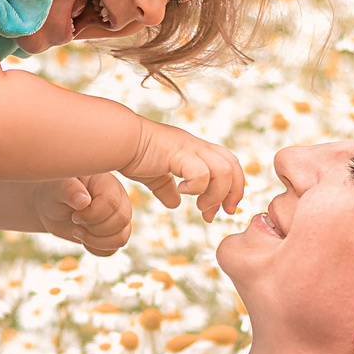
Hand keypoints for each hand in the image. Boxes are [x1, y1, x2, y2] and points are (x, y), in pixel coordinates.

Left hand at [33, 173, 131, 255]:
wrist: (52, 208)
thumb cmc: (55, 193)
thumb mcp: (57, 188)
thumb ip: (69, 189)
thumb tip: (84, 201)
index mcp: (107, 182)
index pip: (111, 202)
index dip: (92, 215)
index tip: (74, 215)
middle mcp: (118, 198)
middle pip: (121, 220)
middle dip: (95, 229)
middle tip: (75, 222)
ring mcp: (118, 216)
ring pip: (121, 237)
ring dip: (96, 241)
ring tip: (78, 232)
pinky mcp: (114, 232)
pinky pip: (114, 248)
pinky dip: (97, 249)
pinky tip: (84, 240)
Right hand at [122, 121, 245, 217]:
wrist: (120, 141)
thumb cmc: (134, 155)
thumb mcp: (154, 176)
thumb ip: (167, 188)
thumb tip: (174, 203)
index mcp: (196, 150)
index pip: (229, 164)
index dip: (233, 187)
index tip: (224, 209)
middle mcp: (198, 147)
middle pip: (233, 165)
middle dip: (233, 192)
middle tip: (223, 212)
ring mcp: (190, 148)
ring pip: (223, 170)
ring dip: (216, 194)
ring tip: (201, 207)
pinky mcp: (179, 154)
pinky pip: (201, 173)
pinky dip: (196, 187)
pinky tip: (181, 191)